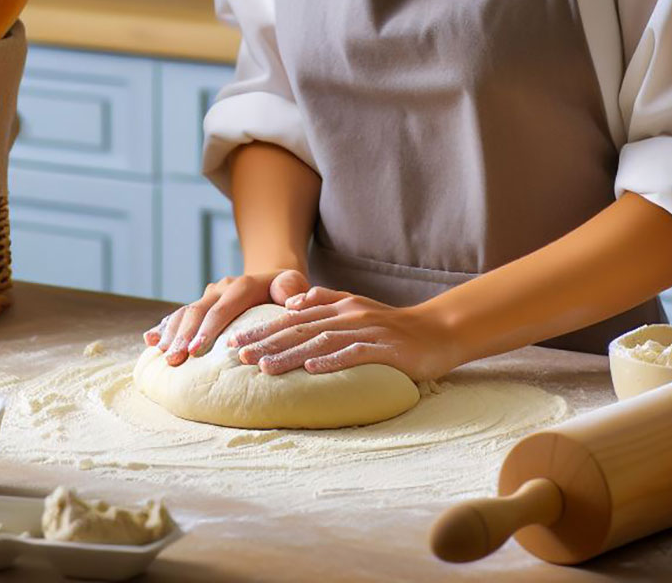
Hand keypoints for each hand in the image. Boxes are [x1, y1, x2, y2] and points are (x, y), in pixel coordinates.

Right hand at [141, 269, 309, 366]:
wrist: (271, 280)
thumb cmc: (286, 291)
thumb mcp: (294, 284)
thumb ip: (292, 290)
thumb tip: (290, 300)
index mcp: (243, 285)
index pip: (223, 308)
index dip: (209, 328)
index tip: (196, 349)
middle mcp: (221, 288)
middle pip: (198, 311)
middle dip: (184, 336)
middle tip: (175, 360)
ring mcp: (208, 296)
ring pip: (185, 313)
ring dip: (172, 334)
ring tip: (162, 356)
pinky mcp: (201, 305)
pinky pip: (179, 315)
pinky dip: (164, 327)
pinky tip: (150, 341)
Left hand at [226, 286, 459, 382]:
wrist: (437, 330)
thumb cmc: (392, 325)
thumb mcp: (355, 307)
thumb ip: (324, 301)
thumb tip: (291, 305)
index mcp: (338, 305)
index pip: (291, 317)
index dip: (261, 329)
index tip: (234, 342)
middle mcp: (348, 313)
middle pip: (300, 328)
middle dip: (266, 342)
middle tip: (237, 356)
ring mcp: (366, 329)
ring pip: (320, 340)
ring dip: (290, 353)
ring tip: (264, 367)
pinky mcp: (385, 348)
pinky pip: (355, 353)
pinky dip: (332, 361)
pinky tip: (312, 369)